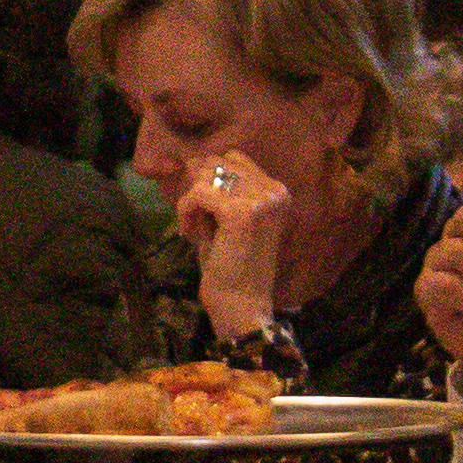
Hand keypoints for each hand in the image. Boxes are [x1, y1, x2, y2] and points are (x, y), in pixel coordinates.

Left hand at [177, 153, 298, 339]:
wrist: (242, 304)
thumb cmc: (231, 264)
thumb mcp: (227, 218)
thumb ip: (218, 188)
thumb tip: (192, 161)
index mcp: (278, 191)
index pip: (233, 158)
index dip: (208, 178)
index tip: (203, 208)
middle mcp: (275, 191)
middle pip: (218, 162)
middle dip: (197, 187)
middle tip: (196, 219)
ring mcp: (261, 200)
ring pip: (205, 175)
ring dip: (190, 201)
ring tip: (194, 229)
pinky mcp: (241, 212)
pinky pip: (196, 193)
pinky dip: (185, 212)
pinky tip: (190, 234)